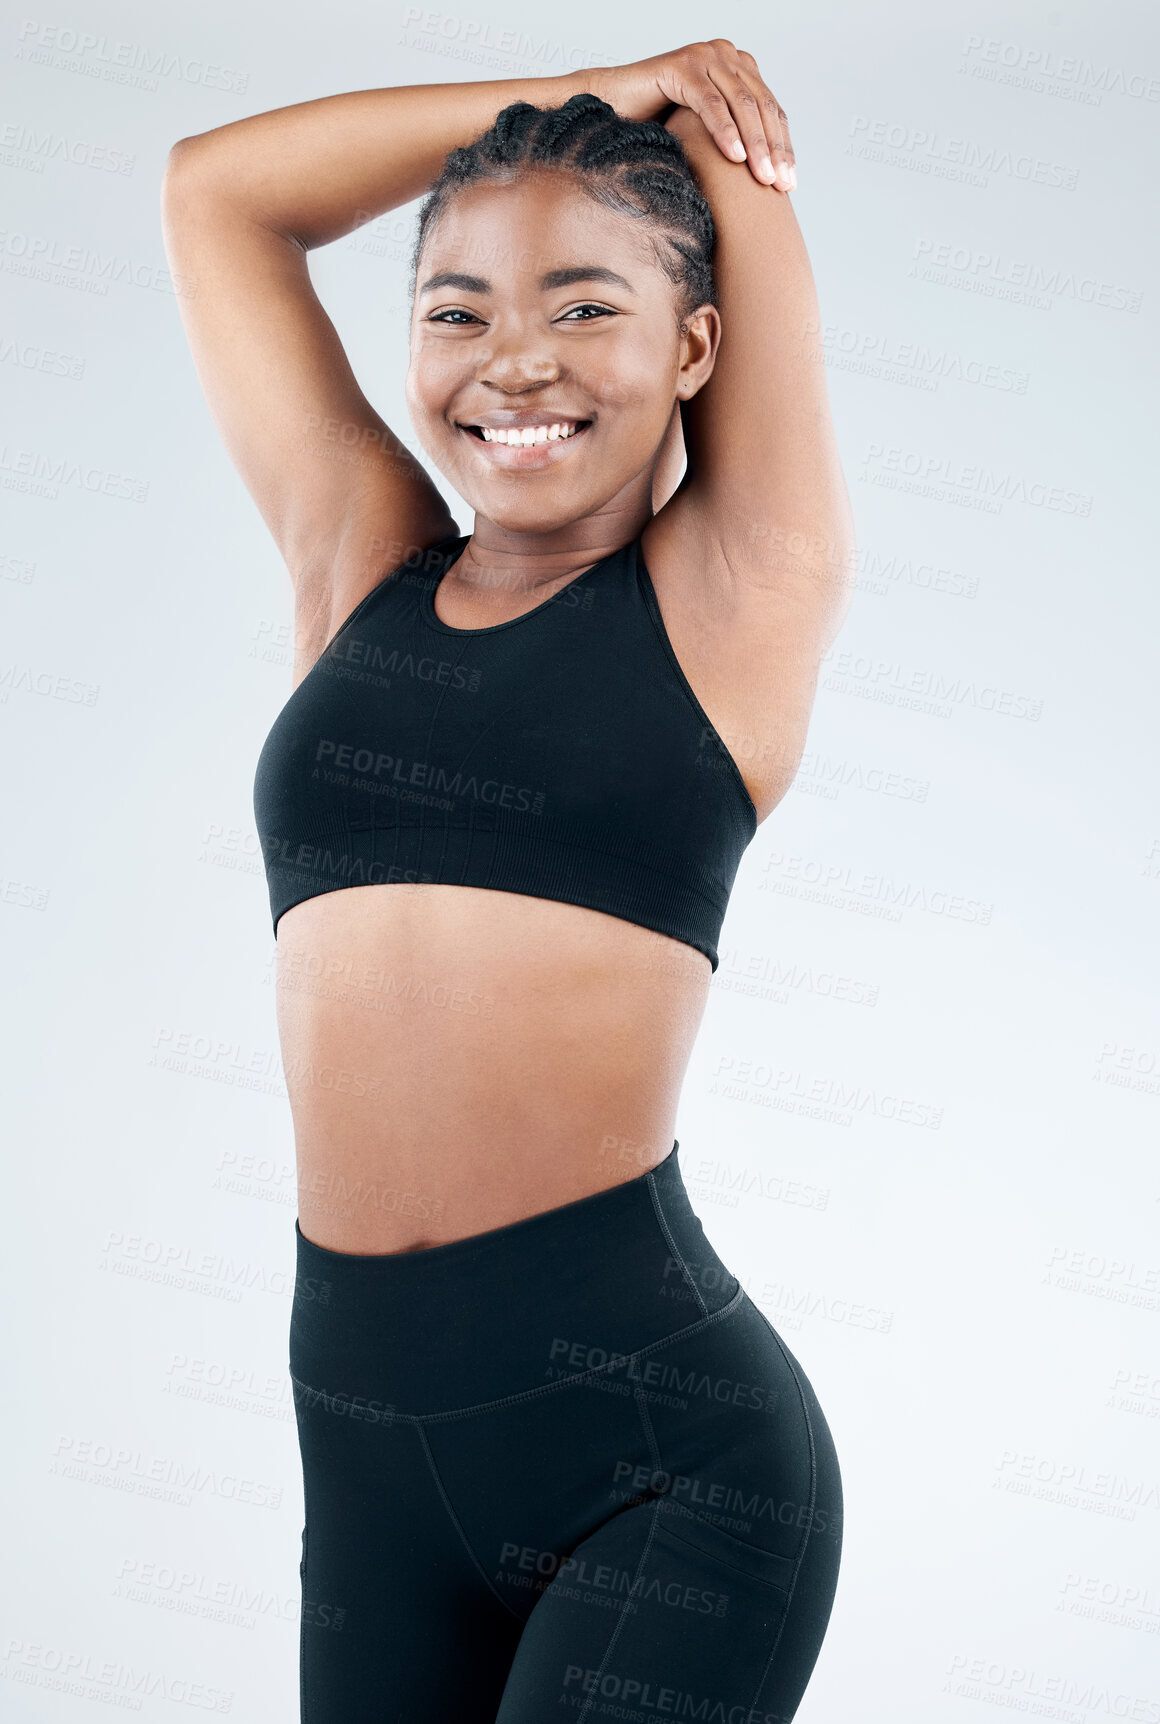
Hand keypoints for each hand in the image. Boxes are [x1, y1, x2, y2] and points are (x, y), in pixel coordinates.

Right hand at [591, 40, 794, 189]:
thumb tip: (766, 176)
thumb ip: (735, 138)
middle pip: (760, 105)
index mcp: (738, 68)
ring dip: (754, 144)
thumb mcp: (705, 135)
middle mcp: (725, 55)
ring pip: (740, 104)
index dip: (782, 146)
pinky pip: (710, 101)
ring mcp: (704, 56)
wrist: (611, 110)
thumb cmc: (656, 128)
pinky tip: (735, 157)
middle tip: (781, 183)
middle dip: (773, 148)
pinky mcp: (682, 64)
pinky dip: (724, 131)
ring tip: (762, 177)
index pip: (770, 109)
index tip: (790, 183)